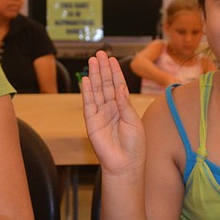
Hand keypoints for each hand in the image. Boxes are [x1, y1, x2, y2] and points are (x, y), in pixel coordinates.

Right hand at [81, 51, 145, 174]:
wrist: (125, 165)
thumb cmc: (134, 146)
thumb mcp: (133, 121)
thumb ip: (124, 104)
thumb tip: (118, 86)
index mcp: (123, 108)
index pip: (117, 86)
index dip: (114, 72)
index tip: (111, 59)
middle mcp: (110, 109)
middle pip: (105, 85)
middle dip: (102, 69)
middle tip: (100, 54)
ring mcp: (100, 114)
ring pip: (96, 91)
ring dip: (94, 76)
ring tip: (92, 61)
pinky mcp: (91, 122)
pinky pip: (88, 104)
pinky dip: (86, 92)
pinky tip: (85, 80)